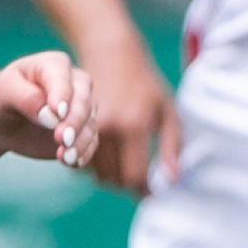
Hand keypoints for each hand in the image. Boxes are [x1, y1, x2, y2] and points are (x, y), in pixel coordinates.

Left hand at [0, 51, 94, 167]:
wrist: (1, 122)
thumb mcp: (0, 94)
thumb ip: (23, 97)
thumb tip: (50, 114)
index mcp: (52, 65)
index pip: (62, 78)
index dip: (61, 95)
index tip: (57, 114)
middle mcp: (74, 84)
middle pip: (83, 101)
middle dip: (74, 122)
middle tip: (62, 140)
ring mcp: (82, 108)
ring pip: (90, 123)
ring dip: (80, 142)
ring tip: (65, 158)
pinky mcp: (84, 130)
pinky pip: (91, 141)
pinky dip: (83, 152)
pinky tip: (71, 162)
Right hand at [78, 45, 180, 195]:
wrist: (111, 56)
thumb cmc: (147, 86)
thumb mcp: (168, 113)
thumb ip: (173, 148)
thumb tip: (173, 180)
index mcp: (134, 127)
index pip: (134, 176)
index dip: (143, 189)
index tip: (150, 191)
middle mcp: (108, 129)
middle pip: (112, 178)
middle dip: (126, 185)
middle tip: (138, 180)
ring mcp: (88, 126)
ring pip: (95, 172)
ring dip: (109, 178)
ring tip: (124, 169)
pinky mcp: (74, 124)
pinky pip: (81, 159)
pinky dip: (93, 166)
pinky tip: (107, 158)